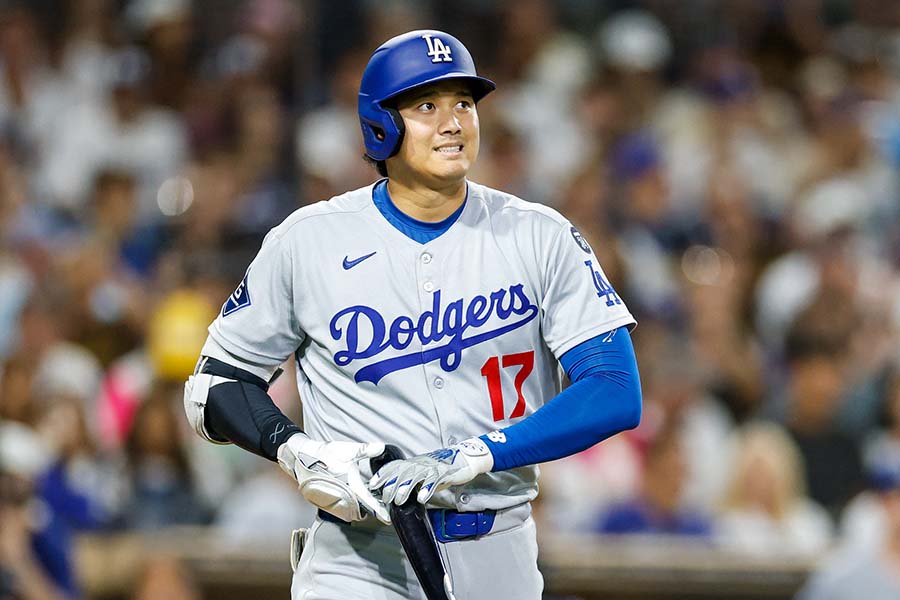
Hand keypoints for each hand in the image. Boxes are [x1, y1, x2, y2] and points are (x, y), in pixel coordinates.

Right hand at [277, 433, 390, 523]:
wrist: (301, 457)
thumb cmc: (325, 454)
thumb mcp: (347, 450)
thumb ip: (365, 450)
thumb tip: (381, 447)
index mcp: (349, 486)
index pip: (368, 503)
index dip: (379, 511)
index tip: (388, 518)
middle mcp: (341, 497)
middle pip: (361, 510)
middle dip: (371, 509)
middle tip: (381, 506)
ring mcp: (332, 502)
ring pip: (351, 511)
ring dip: (360, 508)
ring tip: (369, 502)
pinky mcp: (325, 503)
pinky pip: (341, 509)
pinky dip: (349, 506)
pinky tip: (353, 497)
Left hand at [369, 438, 493, 504]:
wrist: (464, 458)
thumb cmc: (442, 468)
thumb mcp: (424, 472)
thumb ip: (412, 480)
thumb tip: (397, 493)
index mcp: (414, 462)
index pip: (394, 466)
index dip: (383, 474)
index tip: (372, 485)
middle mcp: (421, 463)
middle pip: (402, 472)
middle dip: (391, 485)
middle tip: (385, 498)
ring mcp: (432, 467)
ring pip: (415, 476)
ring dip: (405, 489)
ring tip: (399, 501)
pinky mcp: (444, 472)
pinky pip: (433, 481)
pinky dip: (426, 490)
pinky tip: (421, 499)